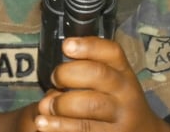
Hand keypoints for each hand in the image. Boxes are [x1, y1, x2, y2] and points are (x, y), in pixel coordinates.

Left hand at [33, 37, 169, 131]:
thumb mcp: (111, 82)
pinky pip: (85, 130)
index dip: (88, 46)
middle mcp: (125, 92)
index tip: (66, 46)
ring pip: (91, 105)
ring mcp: (121, 117)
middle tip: (54, 79)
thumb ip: (83, 76)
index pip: (111, 52)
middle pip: (98, 74)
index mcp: (122, 72)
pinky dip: (61, 127)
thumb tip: (49, 95)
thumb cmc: (114, 101)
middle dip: (68, 74)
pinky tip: (45, 124)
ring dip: (62, 104)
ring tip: (44, 107)